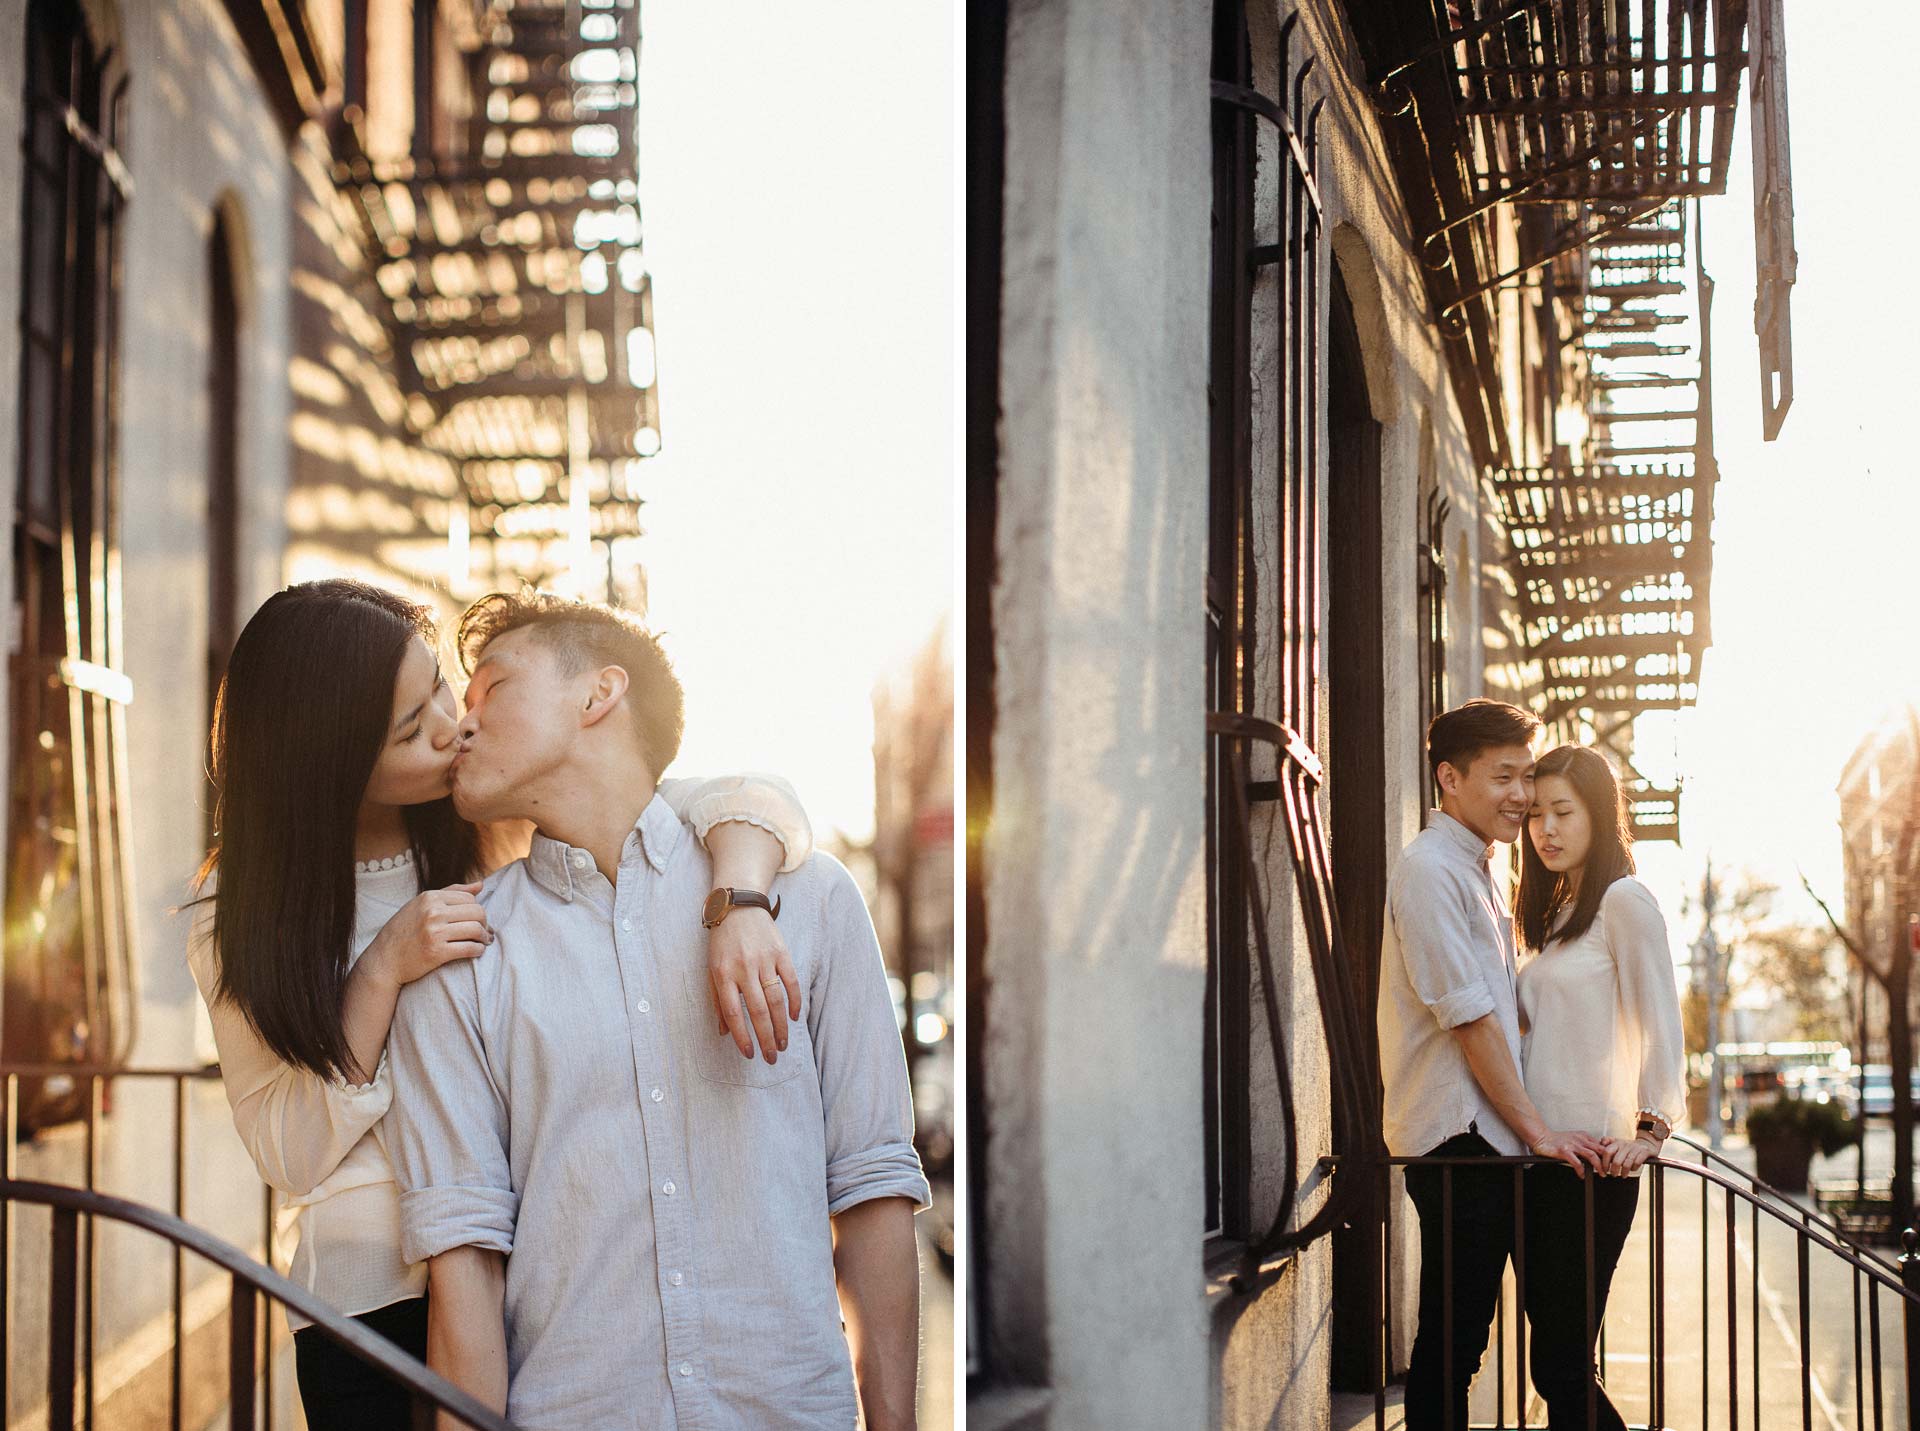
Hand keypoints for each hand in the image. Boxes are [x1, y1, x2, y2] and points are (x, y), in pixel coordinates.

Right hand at [363, 883, 490, 987]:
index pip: (470, 898)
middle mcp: (432, 912)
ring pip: (476, 929)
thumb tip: (481, 885)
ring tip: (483, 942)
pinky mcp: (436, 952)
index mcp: (429, 897)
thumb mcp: (421, 905)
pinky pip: (470, 948)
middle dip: (484, 923)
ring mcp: (434, 932)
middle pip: (477, 912)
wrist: (383, 960)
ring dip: (484, 937)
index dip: (477, 910)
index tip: (477, 920)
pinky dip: (478, 950)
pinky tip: (476, 951)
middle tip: (484, 932)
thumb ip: (451, 892)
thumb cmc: (404, 931)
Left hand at [708, 908, 800, 1063]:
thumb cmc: (721, 941)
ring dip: (781, 1026)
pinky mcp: (781, 952)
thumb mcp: (711, 969)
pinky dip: (794, 1001)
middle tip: (772, 1058)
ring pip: (776, 1001)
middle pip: (758, 1012)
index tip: (749, 1054)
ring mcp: (764, 960)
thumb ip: (717, 1000)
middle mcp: (744, 969)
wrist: (738, 904)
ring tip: (783, 1045)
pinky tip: (794, 1018)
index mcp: (723, 974)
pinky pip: (791, 981)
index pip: (734, 1013)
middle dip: (766, 1038)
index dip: (742, 1037)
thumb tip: (723, 1032)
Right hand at [1528, 1128, 1607, 1177]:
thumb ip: (1585, 1144)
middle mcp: (1580, 1139)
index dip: (1609, 1155)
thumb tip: (1597, 1154)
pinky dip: (1581, 1170)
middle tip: (1611, 1171)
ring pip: (1592, 1155)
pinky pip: (1576, 1162)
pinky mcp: (1564, 1151)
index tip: (1612, 1163)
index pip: (1601, 1145)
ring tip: (1602, 1174)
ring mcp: (1572, 1145)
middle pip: (1600, 1150)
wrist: (1541, 1136)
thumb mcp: (1574, 1138)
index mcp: (1584, 1136)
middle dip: (1608, 1161)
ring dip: (1599, 1166)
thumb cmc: (1557, 1139)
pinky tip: (1582, 1175)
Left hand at [1599, 1135, 1659, 1176]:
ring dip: (1624, 1172)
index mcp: (1617, 1142)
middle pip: (1616, 1160)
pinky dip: (1634, 1168)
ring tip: (1623, 1175)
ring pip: (1627, 1163)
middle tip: (1613, 1175)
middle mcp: (1626, 1144)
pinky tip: (1632, 1169)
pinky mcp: (1645, 1151)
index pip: (1607, 1152)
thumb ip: (1607, 1141)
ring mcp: (1636, 1148)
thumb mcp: (1617, 1142)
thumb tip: (1600, 1143)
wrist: (1646, 1143)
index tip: (1604, 1170)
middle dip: (1614, 1170)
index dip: (1605, 1162)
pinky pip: (1637, 1163)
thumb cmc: (1628, 1146)